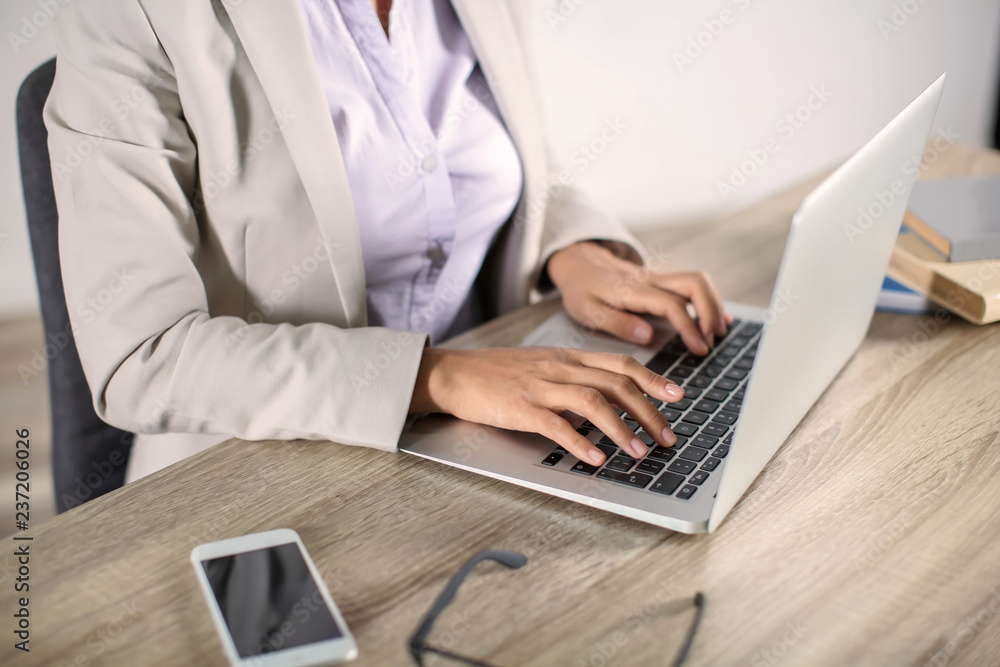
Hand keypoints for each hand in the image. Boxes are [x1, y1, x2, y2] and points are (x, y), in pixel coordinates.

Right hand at [410, 347, 685, 464]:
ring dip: (622, 428)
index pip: (620, 363)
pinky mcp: (520, 408)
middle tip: (667, 437)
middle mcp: (559, 368)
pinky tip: (596, 459)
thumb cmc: (497, 374)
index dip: (653, 379)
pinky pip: (557, 425)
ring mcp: (540, 386)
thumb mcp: (542, 367)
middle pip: (616, 383)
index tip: (678, 395)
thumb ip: (573, 378)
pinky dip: (581, 442)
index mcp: (567, 357)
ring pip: (593, 401)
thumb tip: (607, 400)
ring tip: (640, 452)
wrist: (454, 373)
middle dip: (648, 411)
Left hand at [547, 241, 731, 354]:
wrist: (580, 263)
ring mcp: (659, 278)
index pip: (671, 304)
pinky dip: (708, 300)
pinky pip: (692, 285)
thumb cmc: (582, 289)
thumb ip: (618, 323)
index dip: (689, 327)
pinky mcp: (662, 281)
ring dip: (713, 305)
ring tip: (717, 333)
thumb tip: (648, 336)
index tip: (699, 348)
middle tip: (711, 341)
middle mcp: (651, 280)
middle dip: (710, 312)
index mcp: (633, 290)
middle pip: (694, 284)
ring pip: (698, 281)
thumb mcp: (587, 311)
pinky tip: (715, 320)